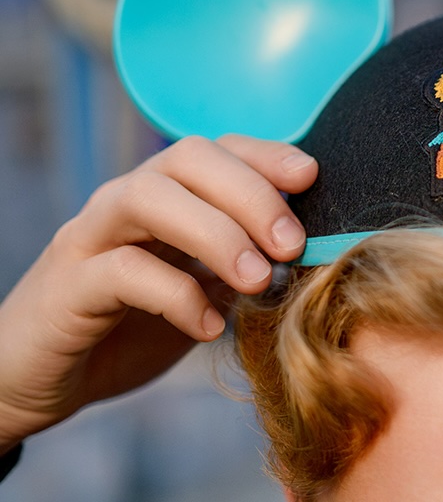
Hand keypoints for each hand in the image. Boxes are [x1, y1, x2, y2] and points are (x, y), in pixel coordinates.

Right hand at [0, 135, 316, 451]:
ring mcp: (91, 237)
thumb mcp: (203, 288)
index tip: (312, 177)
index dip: (267, 154)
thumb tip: (308, 250)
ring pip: (148, 197)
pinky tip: (207, 327)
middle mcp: (127, 199)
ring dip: (214, 232)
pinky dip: (174, 294)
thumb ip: (244, 262)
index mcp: (168, 192)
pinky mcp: (66, 287)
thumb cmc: (135, 325)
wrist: (46, 378)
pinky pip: (119, 271)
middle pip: (189, 158)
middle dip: (249, 192)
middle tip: (291, 243)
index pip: (220, 149)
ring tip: (257, 278)